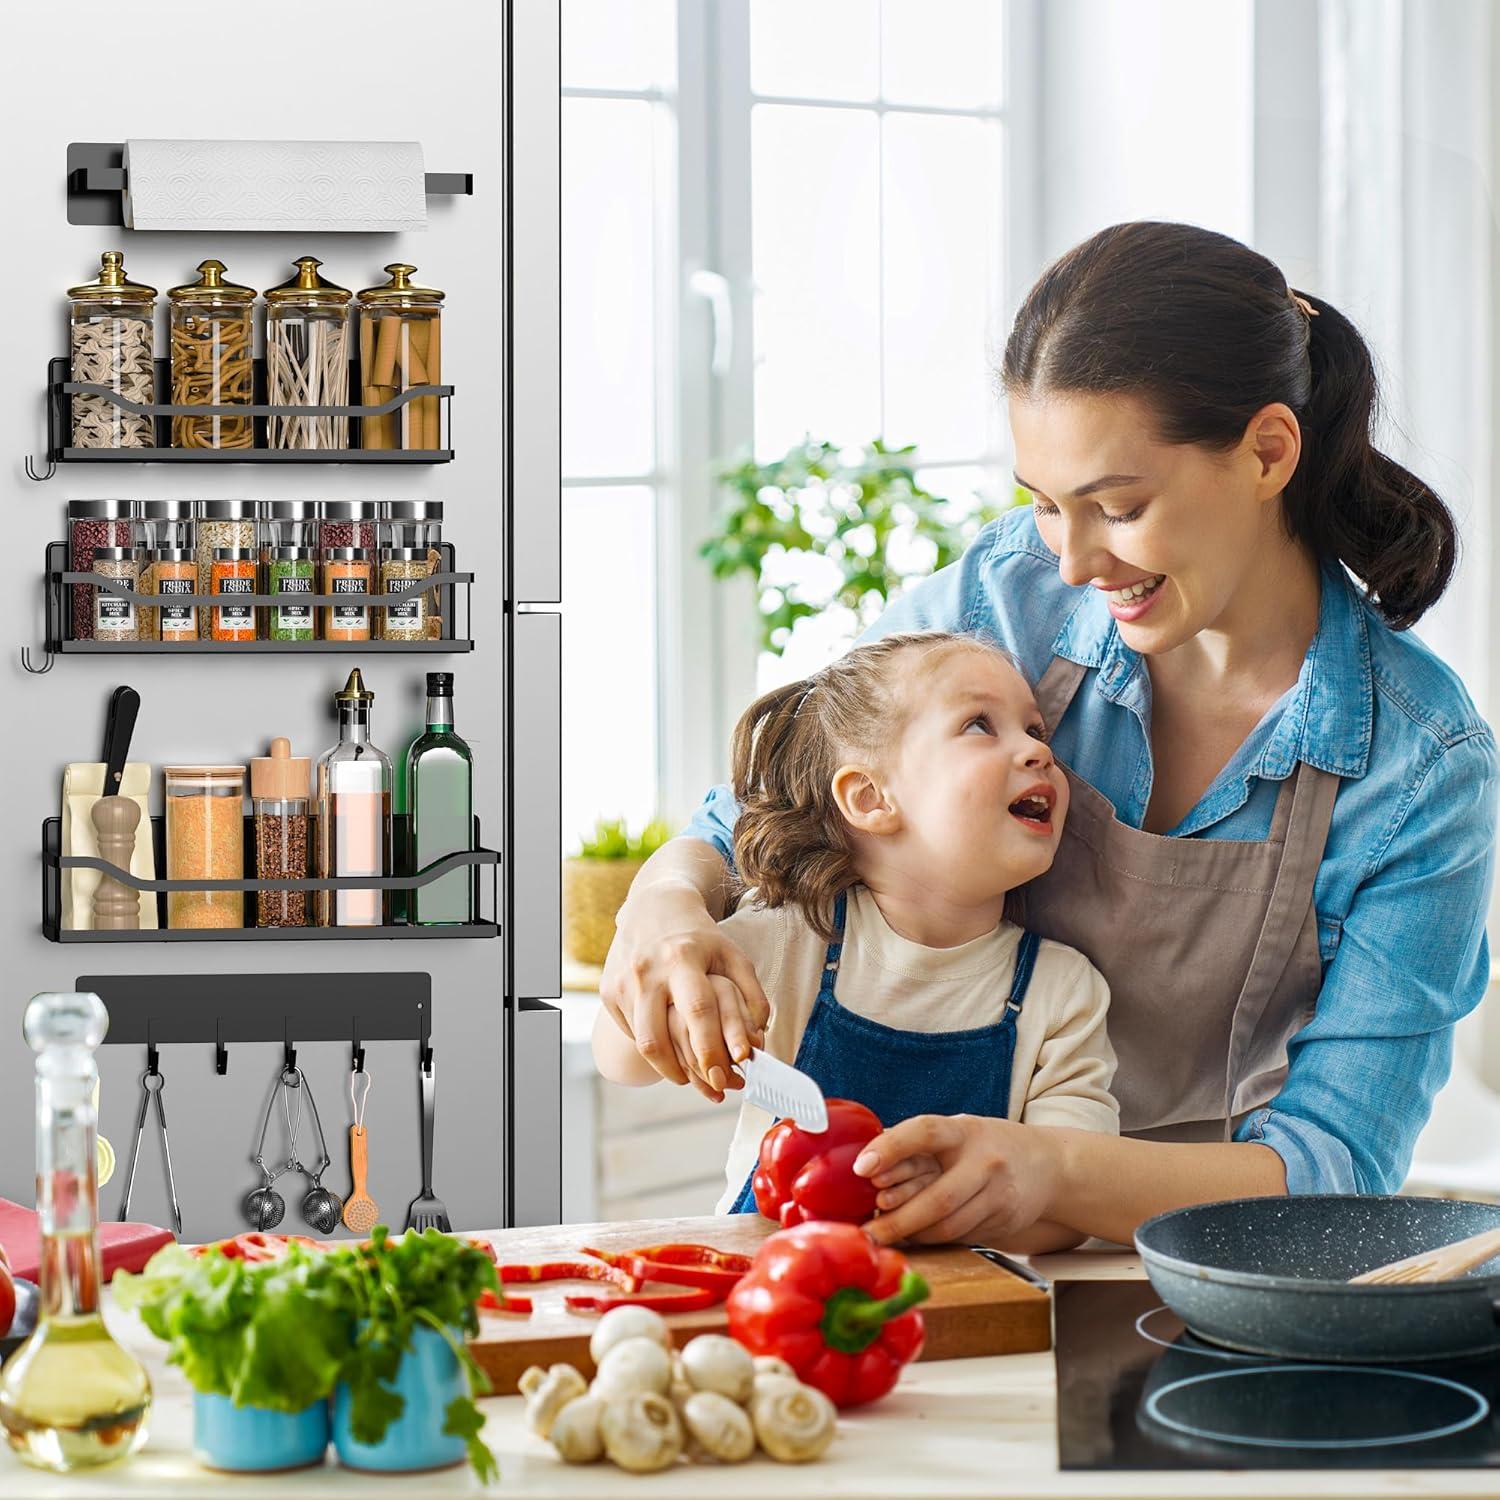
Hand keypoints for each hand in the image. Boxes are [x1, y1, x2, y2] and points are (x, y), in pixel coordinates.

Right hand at [601, 886, 768, 1090]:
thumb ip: (752, 995)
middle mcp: (647, 971)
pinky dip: (652, 1048)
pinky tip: (670, 1046)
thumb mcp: (733, 956)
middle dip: (683, 1070)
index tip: (723, 1075)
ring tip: (691, 1075)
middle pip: (657, 1037)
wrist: (653, 907)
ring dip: (668, 1067)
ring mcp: (623, 982)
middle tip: (708, 1085)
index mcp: (682, 958)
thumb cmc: (701, 938)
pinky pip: (631, 1032)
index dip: (710, 1047)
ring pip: (641, 1042)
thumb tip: (759, 1037)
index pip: (697, 1010)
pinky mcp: (608, 991)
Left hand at [853, 1115, 1060, 1245]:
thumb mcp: (958, 1131)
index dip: (891, 1148)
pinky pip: (960, 1236)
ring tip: (884, 1236)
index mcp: (964, 1131)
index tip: (862, 1168)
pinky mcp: (1003, 1220)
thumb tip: (866, 1161)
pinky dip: (931, 1239)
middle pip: (937, 1198)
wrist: (1048, 1165)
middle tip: (866, 1231)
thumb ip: (919, 1144)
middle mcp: (984, 1161)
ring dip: (912, 1235)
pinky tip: (915, 1236)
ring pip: (948, 1226)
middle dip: (897, 1220)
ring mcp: (997, 1194)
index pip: (924, 1132)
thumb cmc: (988, 1145)